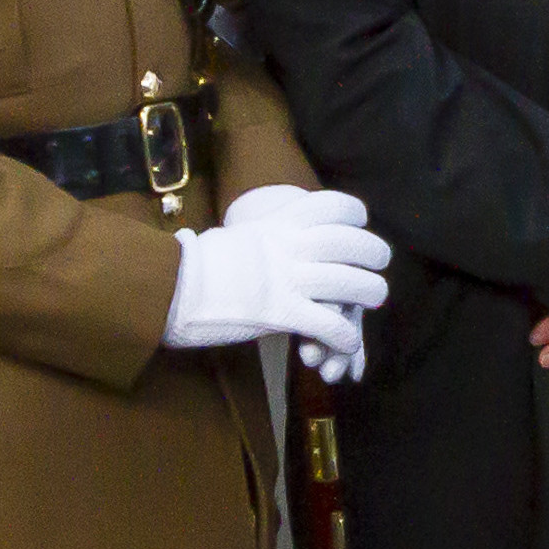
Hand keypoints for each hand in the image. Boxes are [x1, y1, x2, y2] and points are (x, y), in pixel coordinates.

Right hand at [164, 183, 394, 367]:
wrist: (168, 286)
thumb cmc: (192, 265)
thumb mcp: (234, 238)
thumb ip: (259, 238)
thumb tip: (258, 237)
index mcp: (275, 225)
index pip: (328, 205)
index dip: (351, 212)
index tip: (358, 222)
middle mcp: (286, 246)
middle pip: (348, 243)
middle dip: (372, 251)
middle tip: (380, 262)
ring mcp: (285, 279)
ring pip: (347, 282)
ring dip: (369, 291)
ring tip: (374, 297)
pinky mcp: (280, 312)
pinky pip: (327, 323)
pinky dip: (344, 335)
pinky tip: (348, 342)